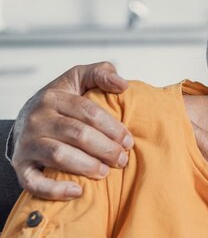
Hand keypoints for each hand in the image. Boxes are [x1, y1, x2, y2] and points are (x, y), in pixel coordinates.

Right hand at [11, 62, 132, 200]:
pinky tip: (77, 192)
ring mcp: (28, 143)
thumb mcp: (78, 79)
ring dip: (87, 166)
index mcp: (54, 97)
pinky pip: (34, 181)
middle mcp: (38, 119)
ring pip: (59, 156)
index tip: (128, 140)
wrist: (25, 119)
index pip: (88, 112)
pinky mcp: (21, 165)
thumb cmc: (62, 100)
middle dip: (105, 148)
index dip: (112, 127)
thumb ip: (101, 73)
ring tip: (106, 172)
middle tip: (122, 159)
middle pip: (77, 134)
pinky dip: (55, 189)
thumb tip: (122, 84)